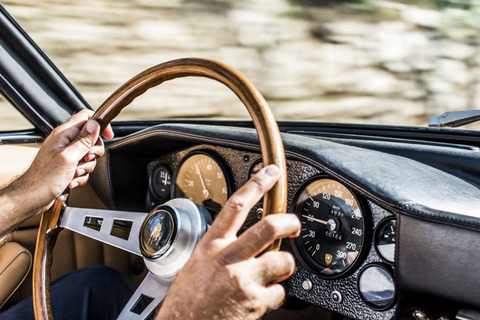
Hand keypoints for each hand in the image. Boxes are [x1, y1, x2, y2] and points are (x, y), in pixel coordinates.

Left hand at [21, 109, 113, 214]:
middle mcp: (64, 142)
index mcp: (63, 134)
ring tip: (74, 172)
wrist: (32, 198)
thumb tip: (95, 124)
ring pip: (88, 155)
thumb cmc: (44, 179)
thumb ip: (83, 140)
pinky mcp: (66, 167)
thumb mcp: (69, 157)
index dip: (99, 124)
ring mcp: (65, 155)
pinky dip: (80, 176)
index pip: (85, 117)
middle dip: (93, 151)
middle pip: (90, 138)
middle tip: (86, 158)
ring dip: (86, 167)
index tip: (107, 135)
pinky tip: (71, 180)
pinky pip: (82, 168)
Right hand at [156, 165, 300, 319]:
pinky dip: (276, 294)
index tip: (270, 174)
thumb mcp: (197, 263)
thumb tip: (241, 236)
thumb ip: (220, 248)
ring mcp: (243, 279)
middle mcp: (228, 258)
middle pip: (268, 226)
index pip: (236, 205)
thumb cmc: (188, 300)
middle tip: (294, 224)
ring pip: (282, 259)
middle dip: (289, 222)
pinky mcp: (255, 301)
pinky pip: (281, 292)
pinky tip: (262, 298)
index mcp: (211, 245)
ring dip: (284, 266)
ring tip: (273, 273)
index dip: (257, 185)